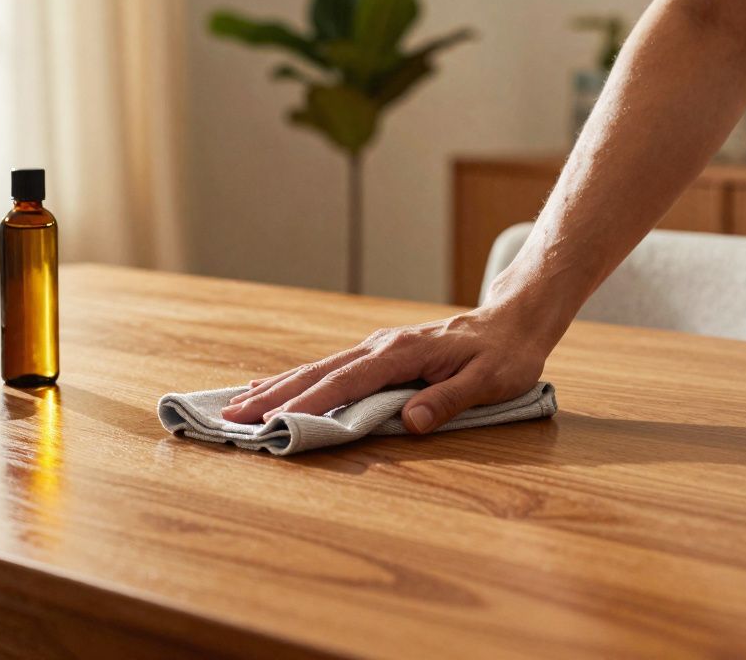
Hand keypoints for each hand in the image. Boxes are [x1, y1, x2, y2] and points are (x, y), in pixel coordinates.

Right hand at [220, 300, 552, 433]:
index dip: (305, 403)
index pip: (344, 383)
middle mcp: (381, 347)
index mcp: (401, 354)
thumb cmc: (504, 355)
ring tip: (239, 402)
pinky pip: (330, 368)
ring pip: (318, 368)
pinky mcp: (379, 354)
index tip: (270, 420)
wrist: (513, 321)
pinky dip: (298, 378)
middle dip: (273, 395)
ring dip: (278, 386)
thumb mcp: (489, 382)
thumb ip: (448, 401)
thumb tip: (409, 423)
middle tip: (232, 416)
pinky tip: (275, 386)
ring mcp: (377, 348)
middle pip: (317, 372)